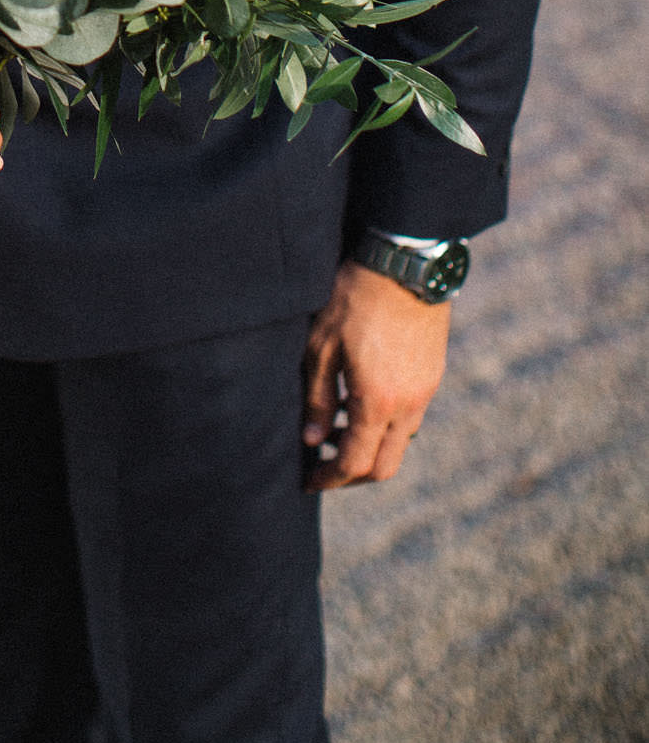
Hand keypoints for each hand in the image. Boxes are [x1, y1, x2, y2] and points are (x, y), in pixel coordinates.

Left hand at [303, 258, 451, 490]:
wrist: (405, 263)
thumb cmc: (355, 298)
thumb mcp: (321, 344)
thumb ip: (318, 397)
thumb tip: (312, 439)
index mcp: (378, 402)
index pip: (355, 463)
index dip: (329, 478)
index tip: (308, 480)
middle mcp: (408, 405)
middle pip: (384, 466)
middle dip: (352, 475)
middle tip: (323, 464)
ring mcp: (425, 391)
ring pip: (400, 443)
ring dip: (370, 447)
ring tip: (336, 427)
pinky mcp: (432, 375)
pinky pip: (410, 418)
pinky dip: (385, 424)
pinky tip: (360, 401)